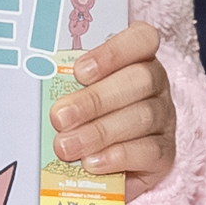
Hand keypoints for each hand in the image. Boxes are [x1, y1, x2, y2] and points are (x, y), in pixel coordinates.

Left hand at [48, 20, 176, 187]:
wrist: (104, 165)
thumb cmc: (85, 117)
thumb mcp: (74, 95)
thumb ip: (65, 88)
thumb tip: (40, 94)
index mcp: (137, 57)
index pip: (142, 39)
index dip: (113, 52)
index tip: (79, 71)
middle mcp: (156, 83)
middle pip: (140, 79)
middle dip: (95, 99)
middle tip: (59, 117)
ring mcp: (164, 117)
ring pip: (142, 116)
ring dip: (99, 132)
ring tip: (66, 146)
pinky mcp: (165, 151)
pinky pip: (148, 151)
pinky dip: (117, 157)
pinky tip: (91, 162)